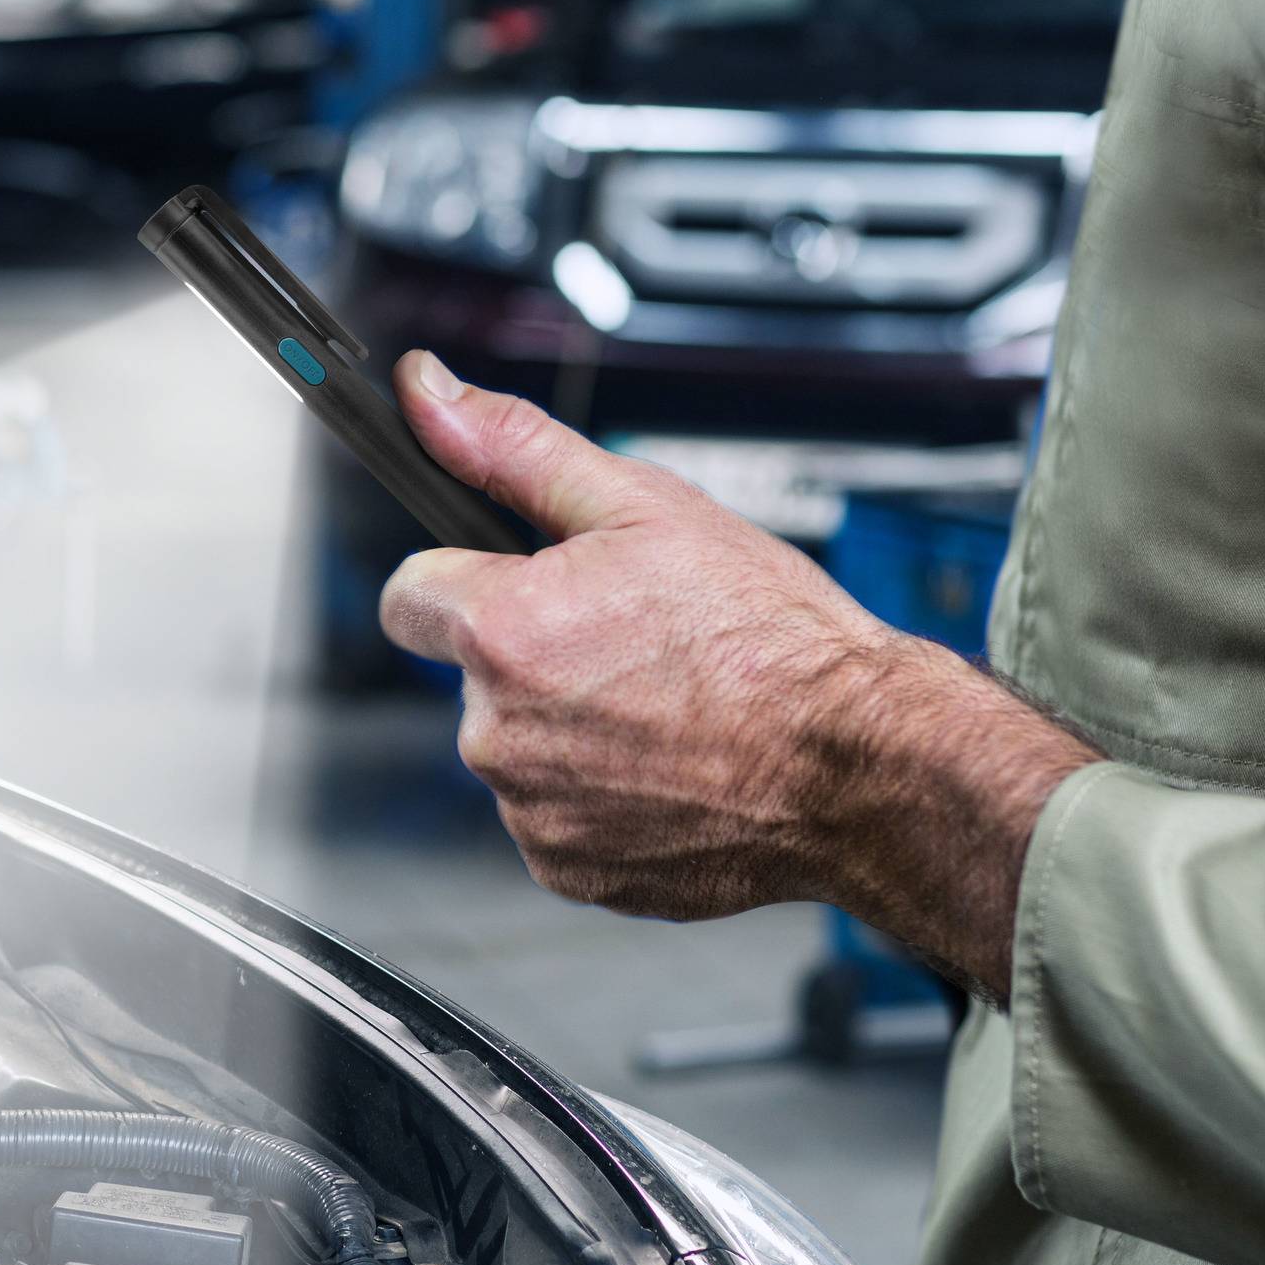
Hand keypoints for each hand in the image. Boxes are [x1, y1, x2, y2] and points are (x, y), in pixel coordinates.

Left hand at [377, 352, 1098, 997]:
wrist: (857, 762)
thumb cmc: (767, 637)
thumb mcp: (643, 505)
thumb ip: (513, 449)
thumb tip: (426, 395)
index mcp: (503, 632)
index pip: (408, 597)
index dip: (462, 580)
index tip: (514, 585)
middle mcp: (499, 733)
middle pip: (474, 676)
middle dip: (534, 655)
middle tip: (633, 643)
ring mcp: (533, 811)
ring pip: (518, 748)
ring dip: (569, 727)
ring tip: (665, 706)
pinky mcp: (570, 869)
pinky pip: (555, 816)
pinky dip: (601, 794)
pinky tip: (669, 764)